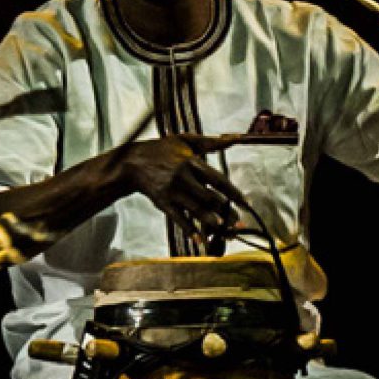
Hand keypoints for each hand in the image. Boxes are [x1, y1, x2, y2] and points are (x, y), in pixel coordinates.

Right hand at [115, 134, 264, 240]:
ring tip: (225, 231)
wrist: (133, 162)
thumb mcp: (184, 140)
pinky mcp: (162, 202)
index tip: (246, 204)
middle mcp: (183, 177)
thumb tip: (234, 138)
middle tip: (240, 223)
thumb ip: (210, 142)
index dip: (233, 192)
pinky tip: (199, 239)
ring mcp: (172, 191)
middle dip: (226, 212)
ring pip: (195, 209)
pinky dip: (188, 229)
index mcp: (191, 162)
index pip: (218, 179)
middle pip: (209, 197)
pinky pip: (177, 218)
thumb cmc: (162, 150)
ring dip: (211, 221)